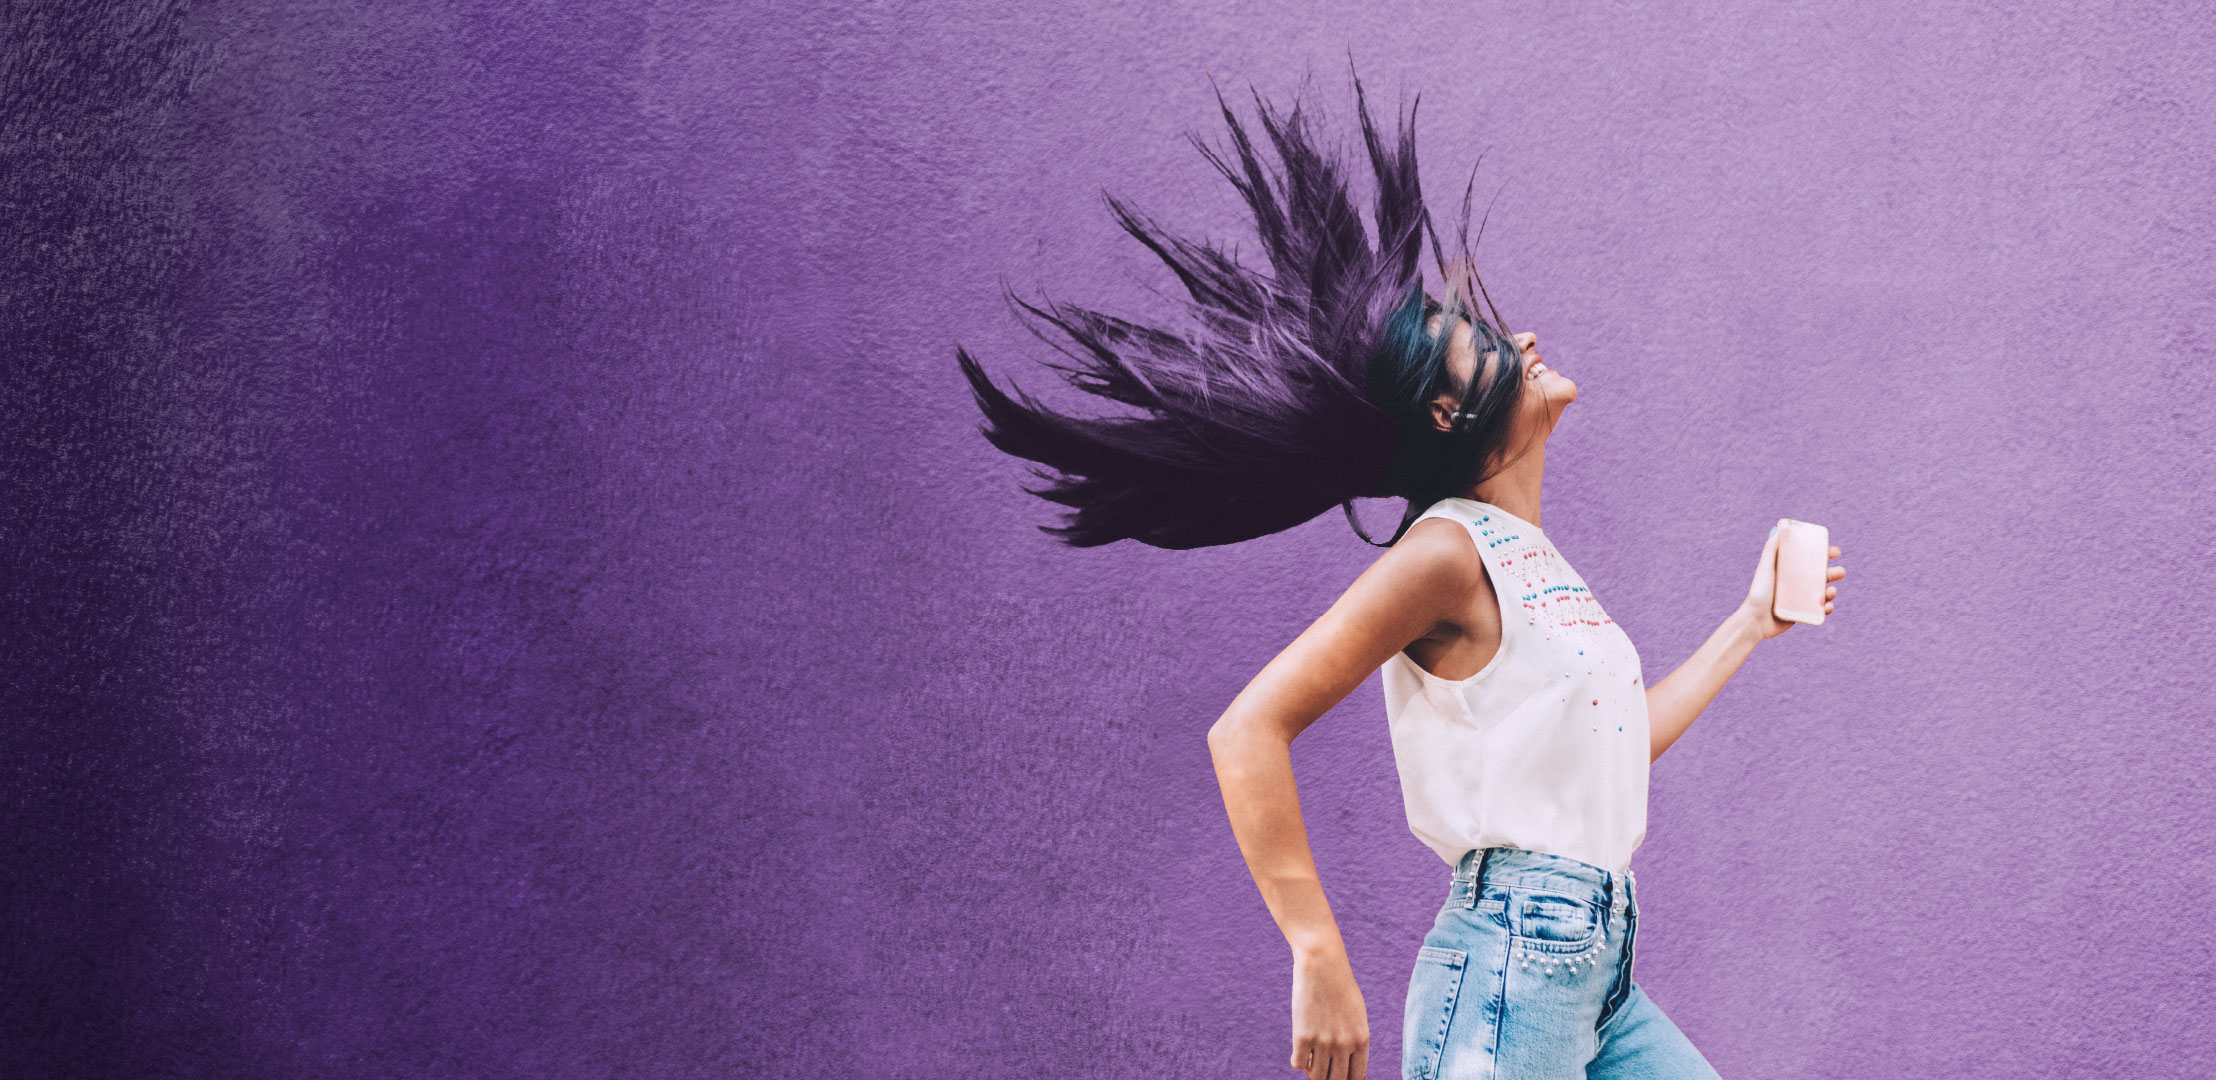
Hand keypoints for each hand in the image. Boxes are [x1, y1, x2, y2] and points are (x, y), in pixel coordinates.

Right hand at [1289, 948, 1368, 1079]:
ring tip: (1311, 1058)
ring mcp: (1323, 1041)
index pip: (1357, 1078)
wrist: (1322, 964)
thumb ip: (1354, 1041)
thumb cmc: (1340, 987)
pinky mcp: (1302, 1036)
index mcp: (1361, 1039)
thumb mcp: (1357, 1015)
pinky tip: (1300, 1049)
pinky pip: (1298, 1064)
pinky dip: (1299, 1061)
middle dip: (1329, 1079)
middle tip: (1323, 1069)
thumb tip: (1345, 1067)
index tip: (1338, 1075)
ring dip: (1313, 1071)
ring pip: (1316, 1077)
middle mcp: (1344, 1044)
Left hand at [1740, 525, 1842, 640]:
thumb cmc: (1758, 593)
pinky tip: (1827, 606)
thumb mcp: (1764, 569)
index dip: (1825, 554)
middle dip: (1834, 573)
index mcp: (1789, 571)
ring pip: (1823, 593)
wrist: (1755, 621)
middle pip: (1820, 576)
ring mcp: (1800, 599)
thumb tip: (1778, 530)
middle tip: (1840, 572)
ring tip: (1830, 591)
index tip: (1836, 552)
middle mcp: (1796, 584)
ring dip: (1832, 591)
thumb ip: (1771, 551)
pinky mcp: (1802, 613)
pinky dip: (1827, 608)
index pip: (1810, 560)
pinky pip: (1820, 610)